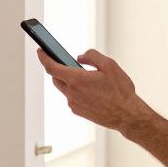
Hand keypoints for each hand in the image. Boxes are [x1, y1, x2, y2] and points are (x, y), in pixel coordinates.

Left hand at [37, 48, 152, 132]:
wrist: (127, 116)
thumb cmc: (120, 91)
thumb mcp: (109, 65)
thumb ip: (91, 56)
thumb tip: (80, 57)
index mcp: (76, 80)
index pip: (51, 67)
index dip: (43, 57)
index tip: (40, 51)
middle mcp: (72, 93)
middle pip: (56, 78)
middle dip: (58, 68)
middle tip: (66, 62)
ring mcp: (74, 104)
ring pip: (65, 88)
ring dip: (69, 81)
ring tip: (84, 76)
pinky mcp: (79, 112)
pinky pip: (72, 98)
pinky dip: (76, 91)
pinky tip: (91, 90)